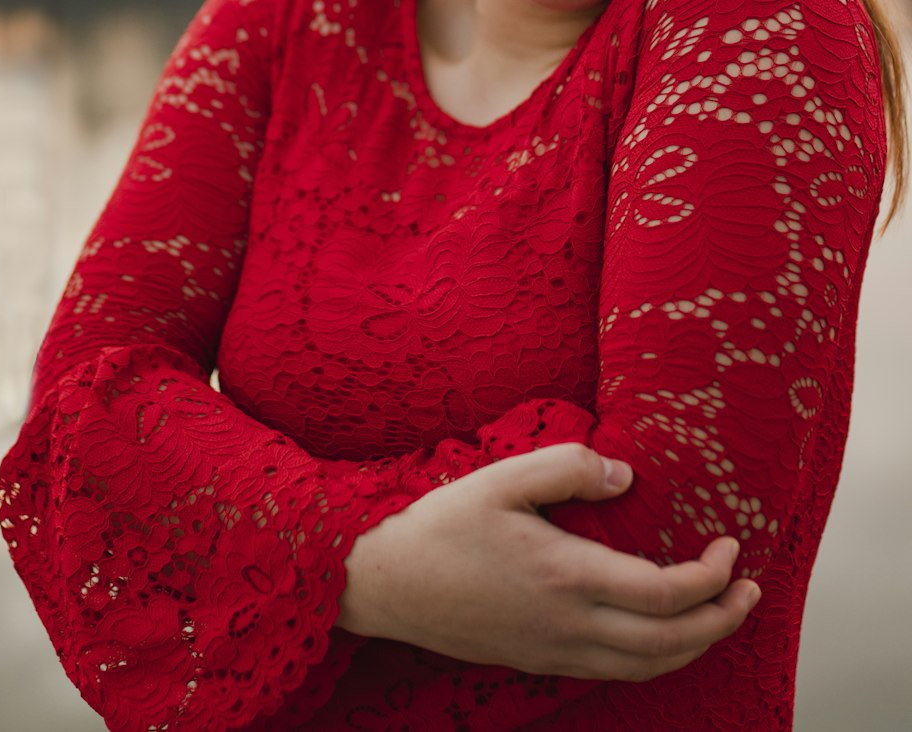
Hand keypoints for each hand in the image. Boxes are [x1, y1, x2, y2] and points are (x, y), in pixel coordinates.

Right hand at [337, 443, 759, 680]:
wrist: (387, 584)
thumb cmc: (443, 526)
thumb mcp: (503, 478)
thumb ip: (570, 467)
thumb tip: (628, 475)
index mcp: (566, 576)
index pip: (664, 593)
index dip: (711, 577)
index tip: (731, 546)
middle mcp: (570, 626)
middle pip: (670, 642)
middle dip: (722, 619)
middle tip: (752, 589)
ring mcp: (556, 651)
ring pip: (648, 667)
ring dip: (697, 644)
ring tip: (724, 614)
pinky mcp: (541, 661)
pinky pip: (618, 673)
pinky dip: (658, 659)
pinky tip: (664, 635)